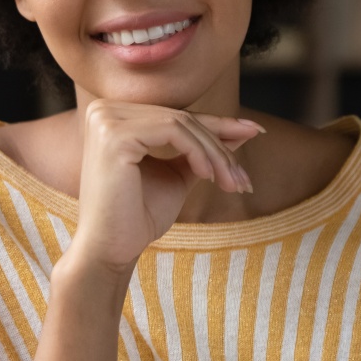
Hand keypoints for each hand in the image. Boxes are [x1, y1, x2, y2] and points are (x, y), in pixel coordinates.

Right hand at [71, 100, 262, 275]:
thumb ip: (204, 149)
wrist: (110, 251)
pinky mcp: (113, 134)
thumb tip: (245, 129)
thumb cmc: (139, 216)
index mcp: (115, 116)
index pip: (177, 117)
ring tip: (232, 184)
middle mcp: (104, 110)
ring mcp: (106, 119)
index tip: (256, 132)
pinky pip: (172, 131)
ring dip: (215, 154)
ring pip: (181, 123)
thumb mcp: (179, 174)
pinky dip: (198, 153)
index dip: (219, 125)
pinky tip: (209, 177)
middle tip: (244, 179)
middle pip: (181, 118)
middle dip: (221, 146)